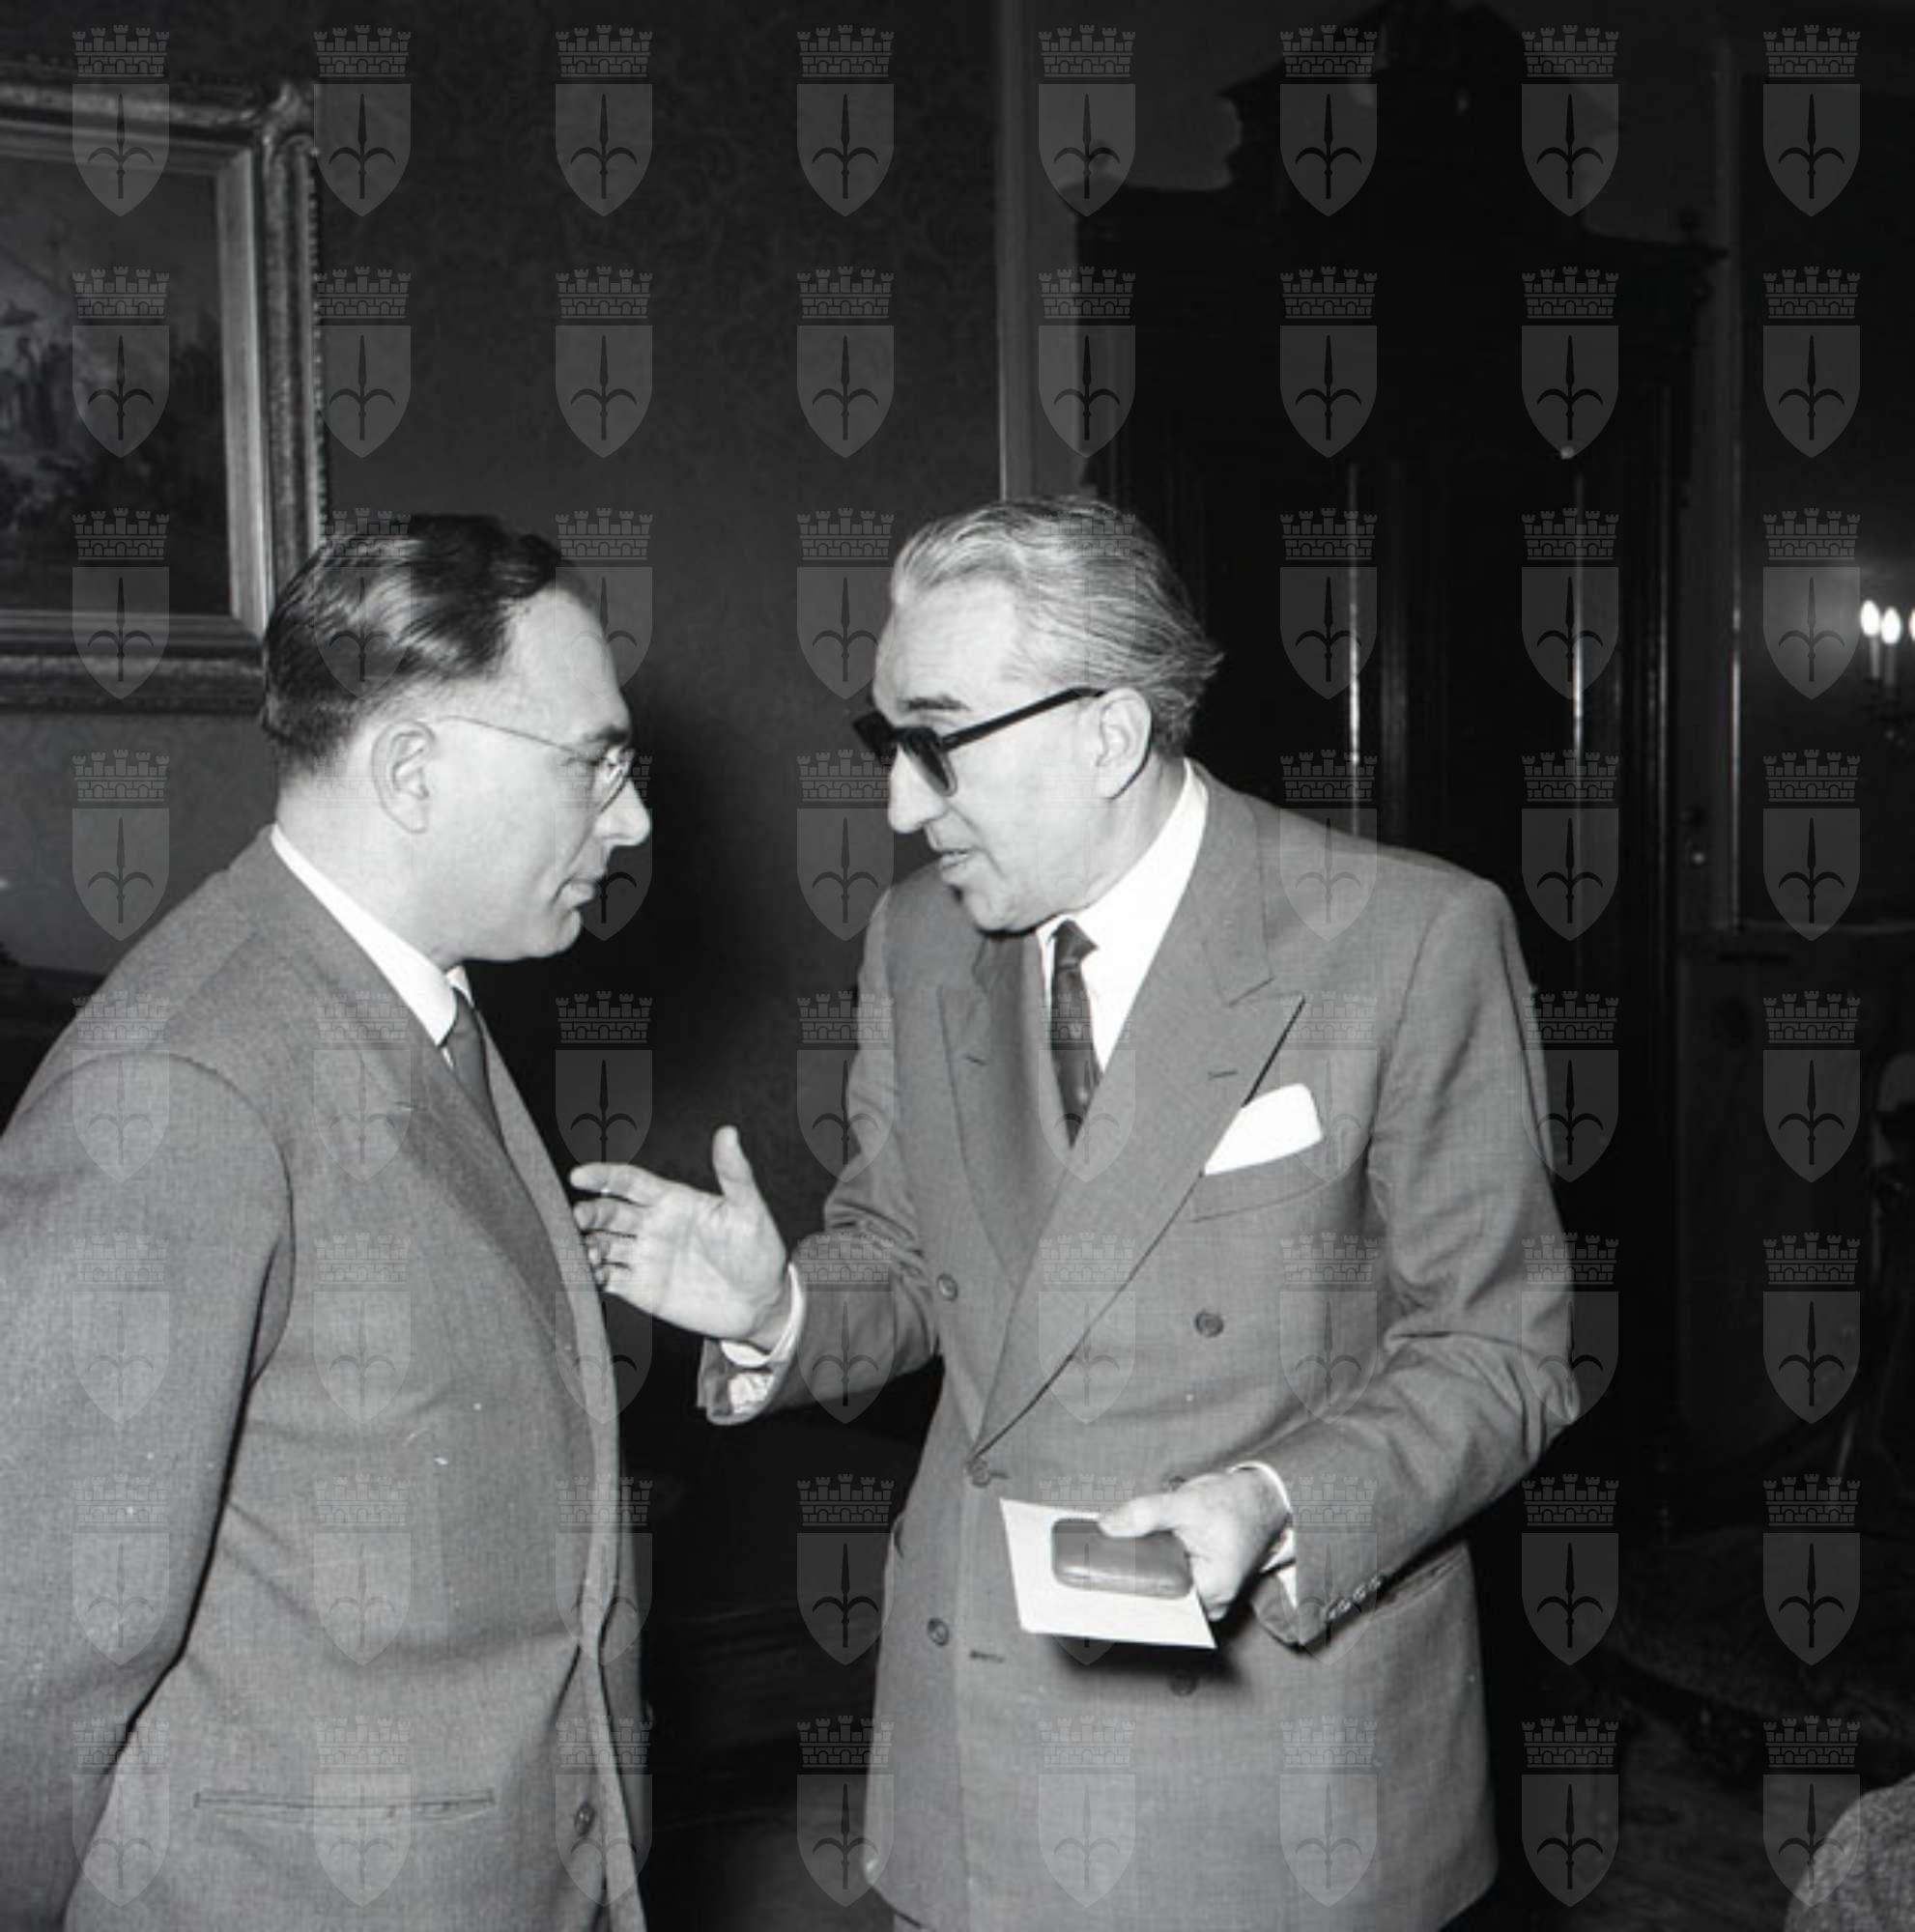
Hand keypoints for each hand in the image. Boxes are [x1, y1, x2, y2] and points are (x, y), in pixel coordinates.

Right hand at [571, 1127, 789, 1346]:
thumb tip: (729, 1132)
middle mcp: (652, 1225)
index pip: (629, 1181)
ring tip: (584, 1251)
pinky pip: (606, 1279)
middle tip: (576, 1218)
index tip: (579, 1175)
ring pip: (601, 1244)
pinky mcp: (641, 1289)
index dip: (603, 1175)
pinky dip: (591, 1276)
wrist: (761, 1303)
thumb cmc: (759, 1251)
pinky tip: (587, 1275)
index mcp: (672, 1200)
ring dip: (586, 1246)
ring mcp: (644, 1257)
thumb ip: (734, 1174)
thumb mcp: (749, 1210)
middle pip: (608, 1212)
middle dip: (588, 1213)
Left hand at [1098, 1470, 1287, 1620]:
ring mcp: (1198, 1594)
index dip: (1122, 1597)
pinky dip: (1140, 1567)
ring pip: (1154, 1589)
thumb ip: (1147, 1515)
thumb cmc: (1236, 1505)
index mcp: (1210, 1593)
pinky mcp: (1191, 1581)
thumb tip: (1106, 1527)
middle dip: (1120, 1584)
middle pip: (1153, 1601)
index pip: (1157, 1605)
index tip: (1089, 1589)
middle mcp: (1205, 1603)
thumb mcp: (1189, 1504)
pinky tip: (1114, 1556)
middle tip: (1083, 1573)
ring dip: (1129, 1574)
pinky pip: (1160, 1578)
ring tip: (1093, 1563)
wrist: (1261, 1499)